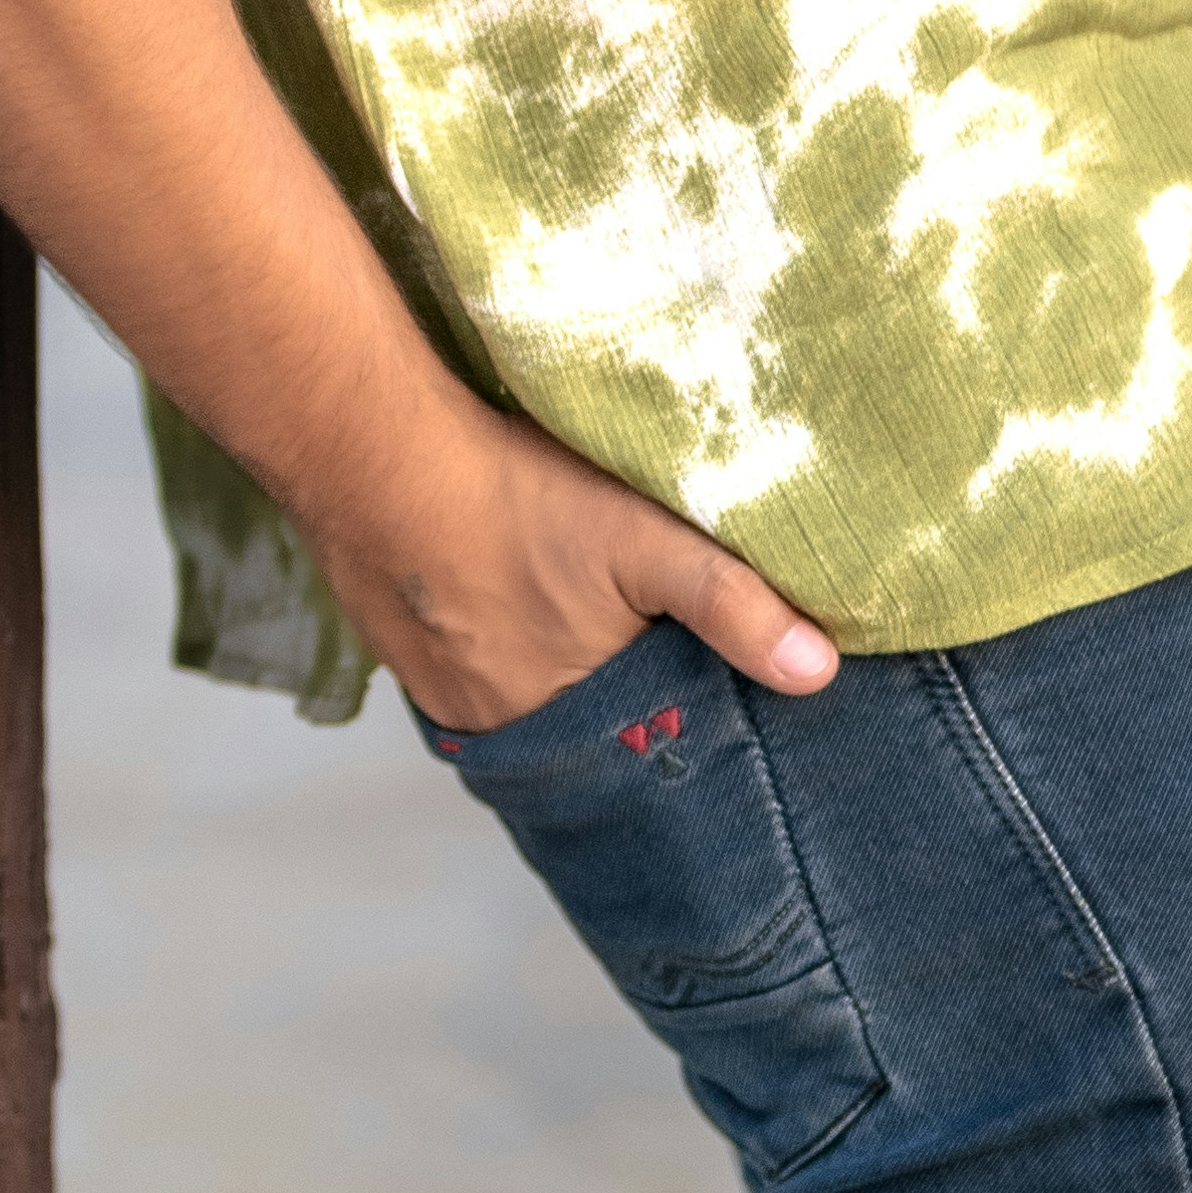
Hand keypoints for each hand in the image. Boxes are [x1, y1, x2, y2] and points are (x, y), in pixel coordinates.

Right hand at [302, 359, 836, 738]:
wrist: (371, 451)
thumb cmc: (515, 494)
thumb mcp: (645, 539)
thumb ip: (733, 604)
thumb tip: (820, 673)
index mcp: (570, 716)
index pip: (642, 741)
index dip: (670, 708)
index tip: (690, 673)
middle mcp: (500, 725)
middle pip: (580, 724)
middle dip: (612, 691)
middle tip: (632, 633)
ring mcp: (441, 694)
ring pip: (519, 699)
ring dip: (548, 670)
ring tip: (565, 612)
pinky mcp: (399, 655)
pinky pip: (463, 675)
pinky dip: (490, 648)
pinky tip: (499, 596)